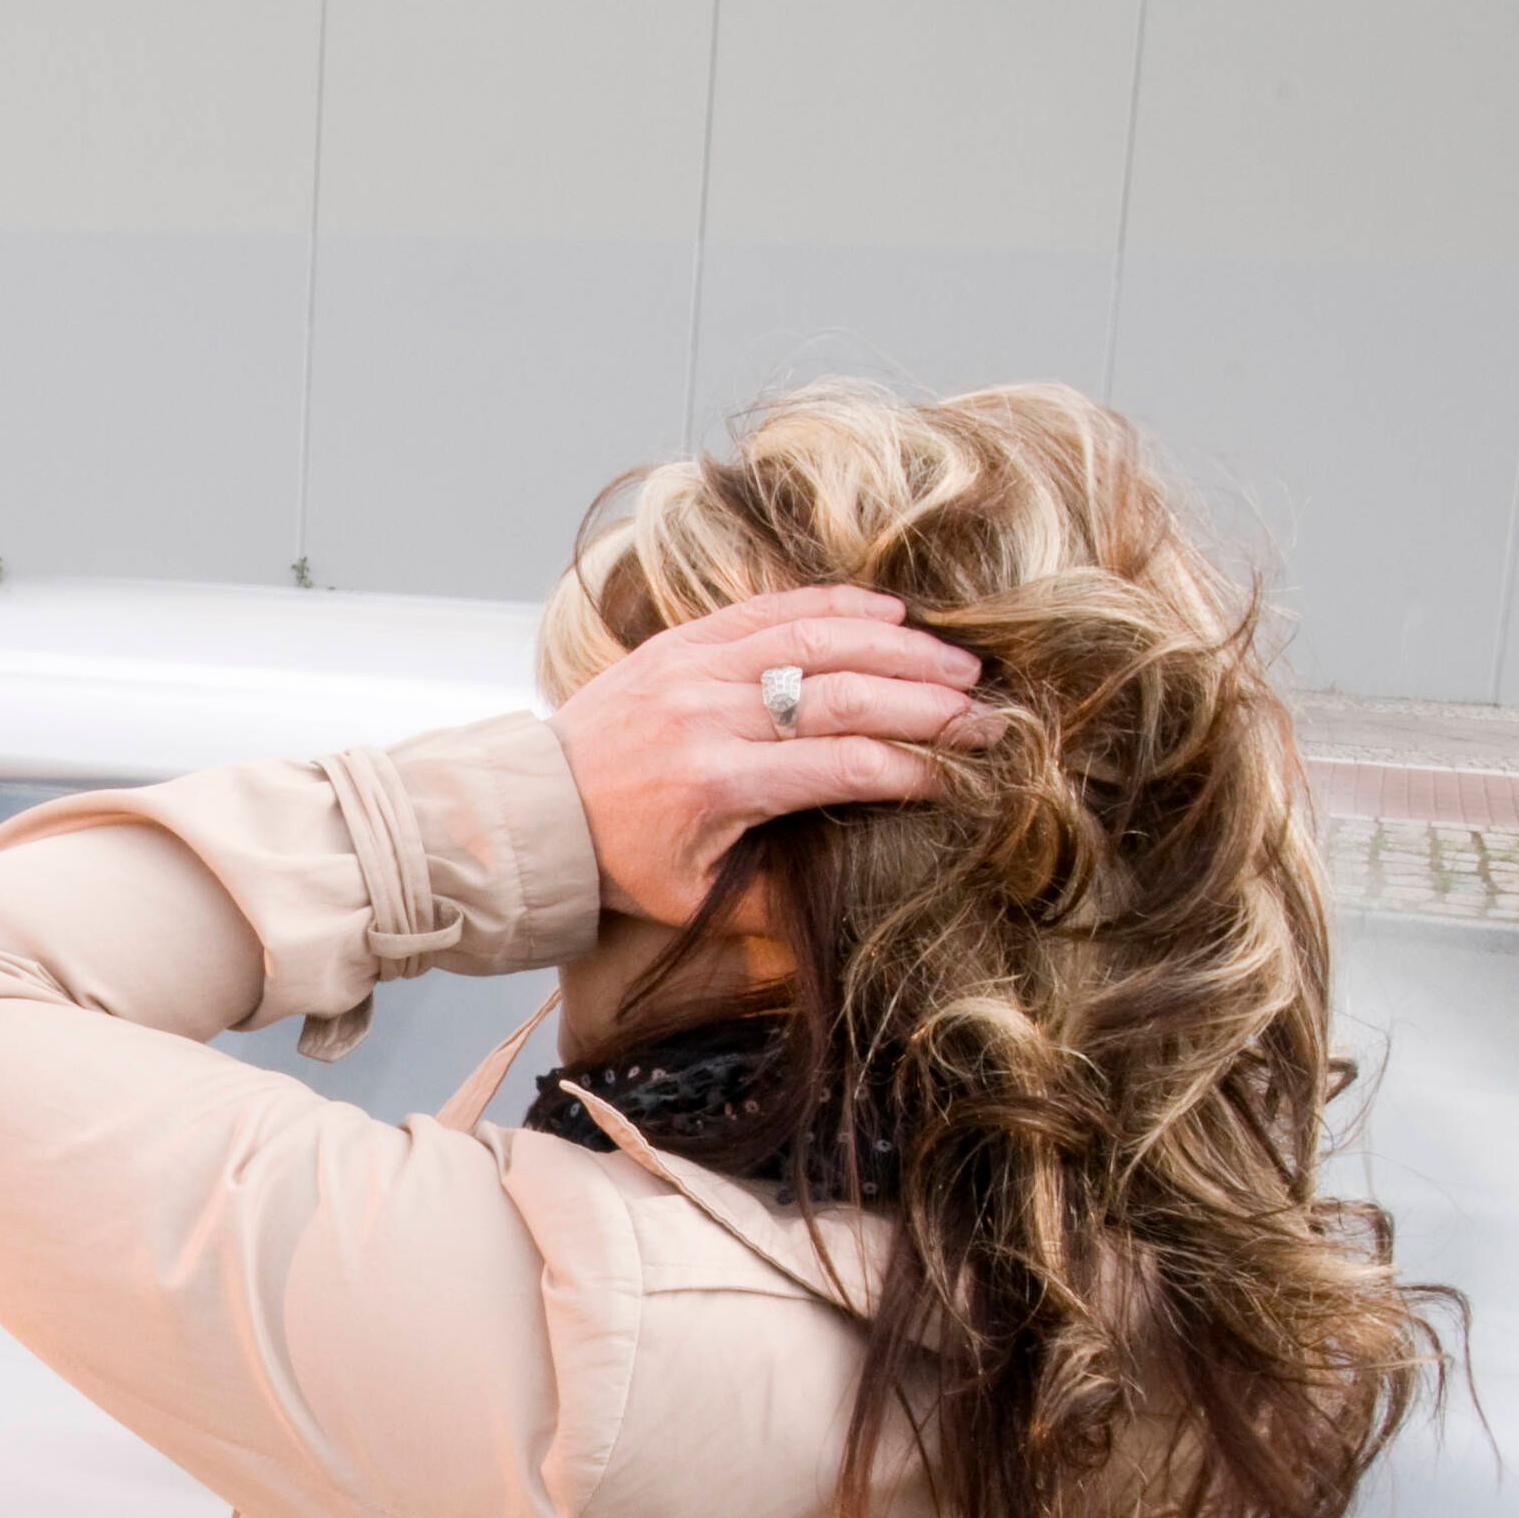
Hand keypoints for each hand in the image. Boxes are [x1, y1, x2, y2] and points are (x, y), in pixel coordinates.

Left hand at [547, 587, 991, 926]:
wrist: (531, 811)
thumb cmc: (619, 861)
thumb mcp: (692, 901)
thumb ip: (772, 907)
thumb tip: (849, 914)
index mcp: (719, 784)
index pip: (845, 765)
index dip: (915, 767)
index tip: (965, 774)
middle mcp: (712, 714)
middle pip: (845, 694)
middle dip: (928, 702)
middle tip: (987, 713)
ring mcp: (696, 666)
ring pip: (817, 638)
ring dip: (898, 645)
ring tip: (958, 663)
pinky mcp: (681, 639)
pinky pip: (771, 607)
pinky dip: (836, 604)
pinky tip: (890, 611)